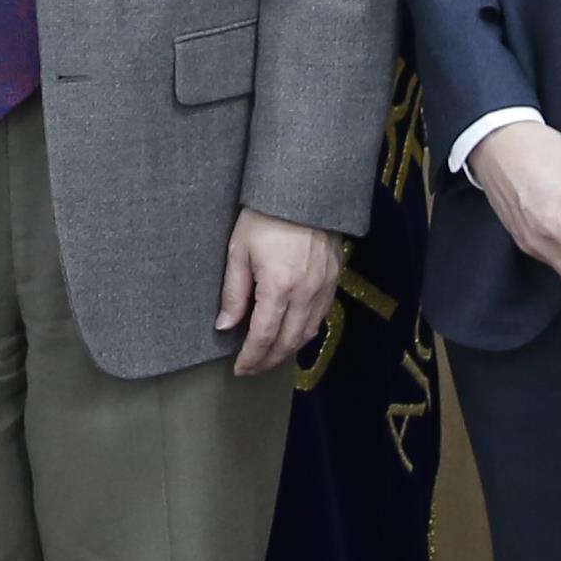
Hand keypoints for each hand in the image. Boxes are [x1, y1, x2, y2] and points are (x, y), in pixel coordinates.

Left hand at [217, 208, 343, 374]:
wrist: (304, 190)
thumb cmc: (264, 216)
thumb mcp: (238, 251)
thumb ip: (233, 293)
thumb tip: (226, 326)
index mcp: (279, 287)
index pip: (264, 337)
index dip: (251, 357)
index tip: (239, 368)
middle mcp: (306, 294)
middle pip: (288, 342)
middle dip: (268, 361)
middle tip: (251, 369)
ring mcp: (324, 288)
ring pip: (308, 333)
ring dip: (287, 351)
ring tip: (268, 356)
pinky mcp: (335, 279)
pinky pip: (320, 316)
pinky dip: (304, 332)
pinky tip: (291, 333)